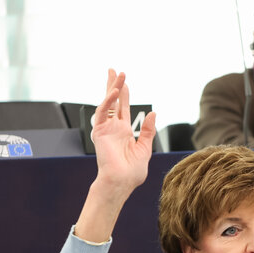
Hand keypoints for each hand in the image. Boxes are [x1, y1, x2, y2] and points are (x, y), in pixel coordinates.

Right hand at [72, 70, 156, 242]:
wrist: (121, 182)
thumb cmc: (132, 172)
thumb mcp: (145, 148)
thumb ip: (148, 130)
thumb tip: (153, 113)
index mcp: (124, 132)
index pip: (123, 108)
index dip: (124, 94)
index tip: (124, 81)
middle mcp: (114, 128)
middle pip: (113, 102)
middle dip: (114, 85)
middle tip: (115, 70)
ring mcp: (106, 129)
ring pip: (107, 103)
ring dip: (112, 88)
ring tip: (117, 74)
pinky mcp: (100, 132)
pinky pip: (102, 113)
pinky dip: (107, 102)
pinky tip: (113, 92)